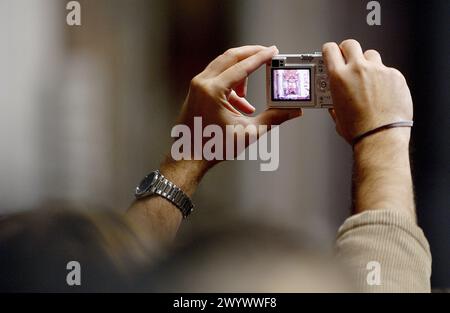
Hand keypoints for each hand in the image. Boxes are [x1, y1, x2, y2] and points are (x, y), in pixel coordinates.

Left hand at [176, 45, 301, 169]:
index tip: (274, 51)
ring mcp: (197, 86)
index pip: (242, 67)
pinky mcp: (196, 91)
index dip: (260, 58)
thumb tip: (294, 111)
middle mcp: (202, 83)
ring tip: (249, 98)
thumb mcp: (248, 132)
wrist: (189, 156)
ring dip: (241, 74)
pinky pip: (217, 79)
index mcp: (212, 91)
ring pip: (223, 67)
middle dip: (251, 54)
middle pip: (230, 57)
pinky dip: (232, 86)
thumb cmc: (214, 146)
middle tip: (268, 53)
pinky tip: (241, 107)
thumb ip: (273, 119)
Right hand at [323, 39, 412, 143]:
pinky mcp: (395, 76)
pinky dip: (383, 78)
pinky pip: (387, 70)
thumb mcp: (336, 112)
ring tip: (367, 79)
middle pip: (351, 44)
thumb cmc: (359, 130)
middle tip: (348, 60)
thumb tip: (335, 95)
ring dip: (367, 63)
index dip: (330, 50)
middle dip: (348, 51)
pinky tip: (382, 92)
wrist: (380, 137)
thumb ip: (334, 97)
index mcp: (339, 77)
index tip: (331, 53)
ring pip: (371, 55)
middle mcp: (358, 69)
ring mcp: (379, 71)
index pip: (330, 49)